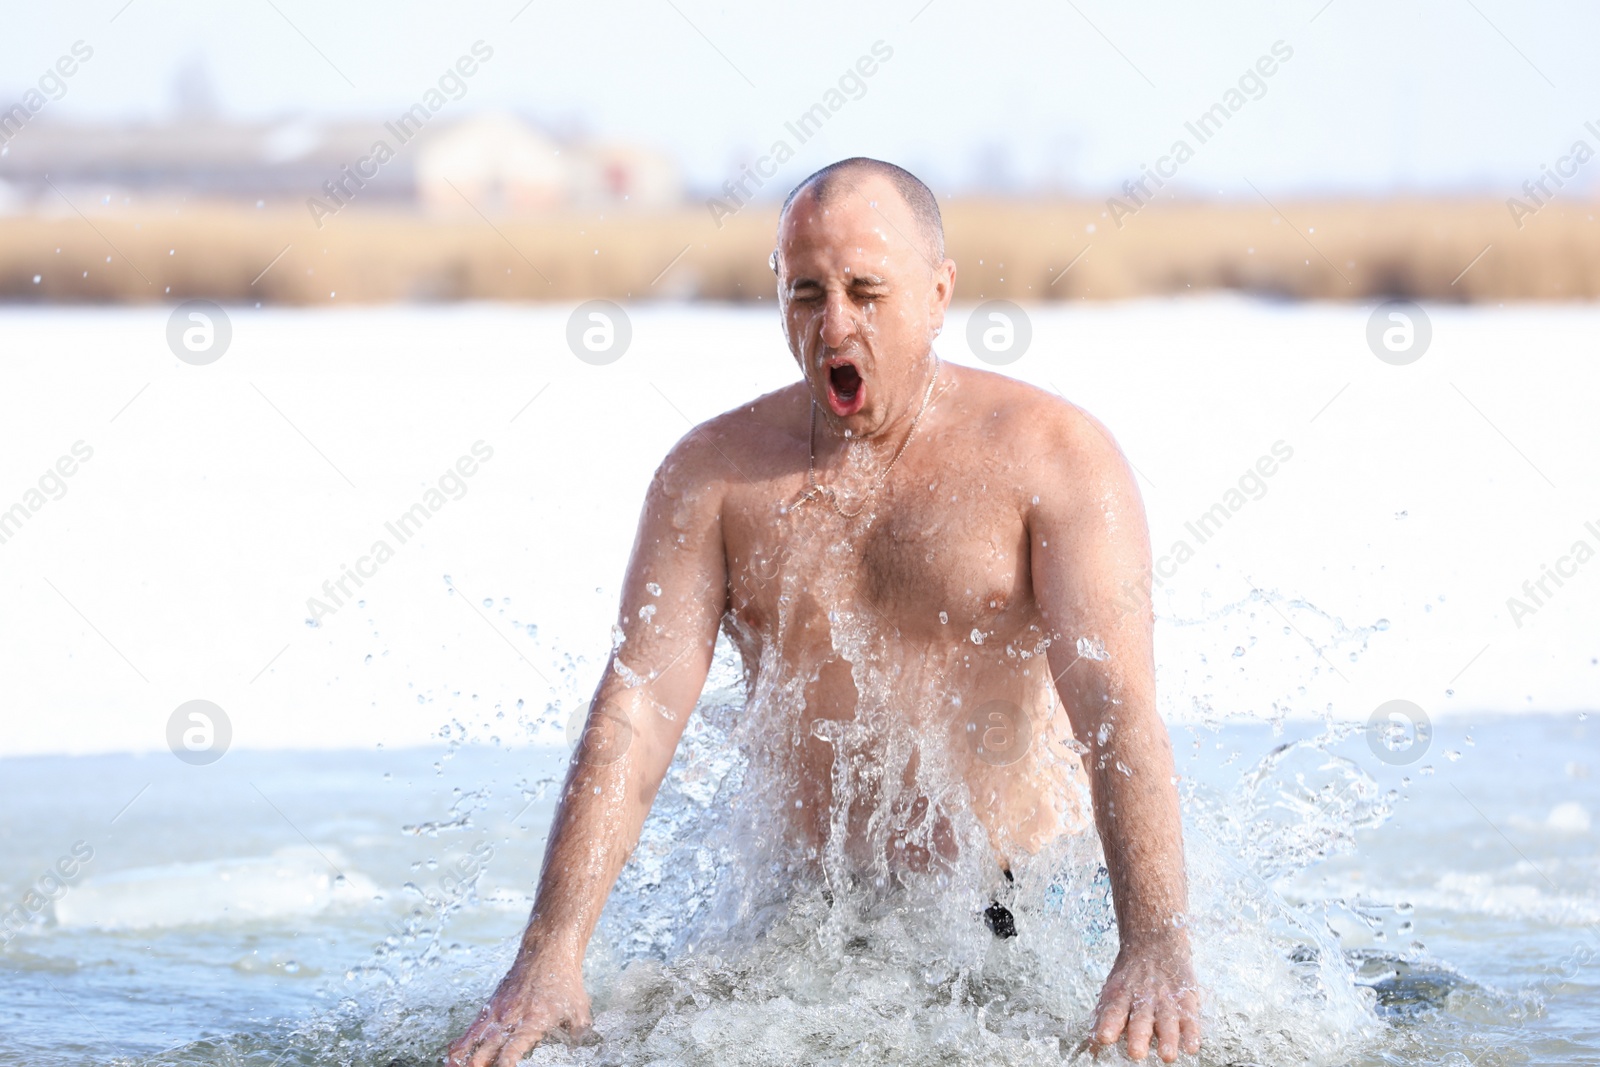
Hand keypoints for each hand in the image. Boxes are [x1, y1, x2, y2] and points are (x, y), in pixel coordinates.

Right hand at [446, 955, 591, 1066]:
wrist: (547, 951)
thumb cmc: (564, 981)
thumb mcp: (579, 1010)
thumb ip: (578, 1033)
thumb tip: (580, 1047)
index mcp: (532, 1023)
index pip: (511, 1052)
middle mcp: (510, 1019)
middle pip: (485, 1050)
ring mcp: (497, 1012)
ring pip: (471, 1040)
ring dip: (460, 1059)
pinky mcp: (491, 1006)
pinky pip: (471, 1028)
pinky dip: (461, 1043)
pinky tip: (453, 1055)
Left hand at [1087, 935, 1200, 1061]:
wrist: (1154, 941)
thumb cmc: (1130, 977)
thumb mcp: (1112, 991)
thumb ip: (1104, 1020)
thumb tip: (1092, 1048)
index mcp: (1121, 997)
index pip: (1113, 1012)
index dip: (1108, 1025)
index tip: (1104, 1038)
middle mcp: (1143, 1000)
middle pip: (1140, 1020)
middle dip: (1138, 1037)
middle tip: (1136, 1053)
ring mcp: (1165, 1000)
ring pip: (1166, 1020)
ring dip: (1167, 1038)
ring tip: (1166, 1056)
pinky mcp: (1185, 1001)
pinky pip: (1190, 1019)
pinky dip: (1191, 1033)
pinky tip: (1191, 1047)